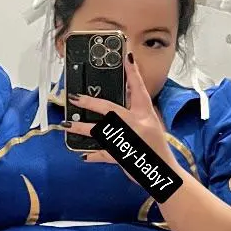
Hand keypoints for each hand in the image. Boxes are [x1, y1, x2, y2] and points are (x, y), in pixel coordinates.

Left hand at [66, 50, 174, 169]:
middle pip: (110, 110)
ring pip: (99, 131)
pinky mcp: (122, 156)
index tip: (127, 57)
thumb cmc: (156, 149)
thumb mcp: (151, 126)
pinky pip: (103, 154)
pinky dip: (93, 155)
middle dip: (91, 103)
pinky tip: (83, 155)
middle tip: (75, 97)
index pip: (139, 90)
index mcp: (146, 115)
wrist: (163, 173)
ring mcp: (128, 140)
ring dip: (81, 128)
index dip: (133, 73)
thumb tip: (115, 108)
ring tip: (67, 124)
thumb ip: (136, 115)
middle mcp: (137, 125)